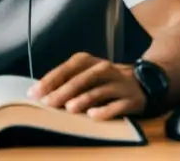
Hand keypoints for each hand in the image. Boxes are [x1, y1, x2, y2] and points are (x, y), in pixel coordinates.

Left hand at [26, 52, 145, 120]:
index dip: (51, 79)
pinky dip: (105, 111)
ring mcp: (119, 83)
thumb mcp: (88, 74)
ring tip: (69, 109)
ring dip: (83, 100)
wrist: (143, 82)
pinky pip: (118, 105)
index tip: (35, 92)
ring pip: (99, 90)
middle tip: (48, 103)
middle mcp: (105, 69)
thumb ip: (68, 80)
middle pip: (82, 79)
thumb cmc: (107, 80)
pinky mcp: (131, 99)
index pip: (68, 67)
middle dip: (63, 91)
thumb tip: (42, 92)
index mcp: (90, 62)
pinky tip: (93, 117)